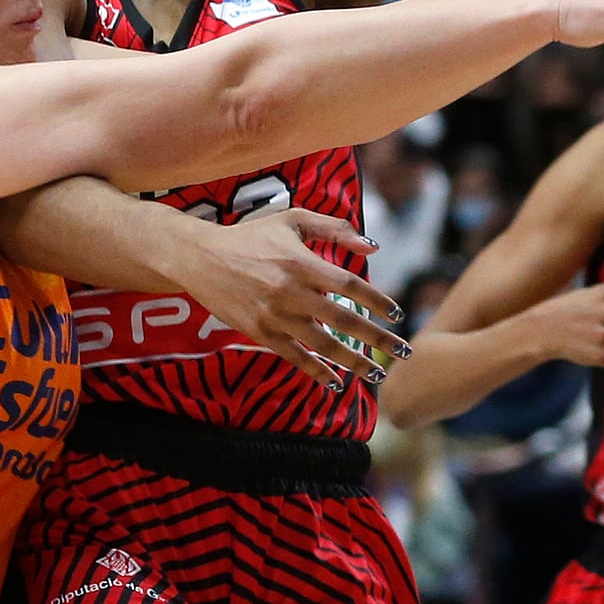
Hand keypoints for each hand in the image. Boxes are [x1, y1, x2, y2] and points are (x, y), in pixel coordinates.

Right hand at [176, 208, 405, 391]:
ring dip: (353, 362)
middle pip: (343, 319)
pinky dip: (317, 372)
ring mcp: (274, 315)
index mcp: (301, 261)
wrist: (201, 258)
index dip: (377, 301)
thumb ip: (334, 229)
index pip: (350, 284)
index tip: (397, 315)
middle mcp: (290, 291)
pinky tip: (337, 383)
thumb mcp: (292, 220)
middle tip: (402, 350)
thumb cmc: (252, 235)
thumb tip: (373, 248)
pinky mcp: (260, 333)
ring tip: (376, 373)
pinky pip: (294, 357)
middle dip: (376, 338)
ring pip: (322, 345)